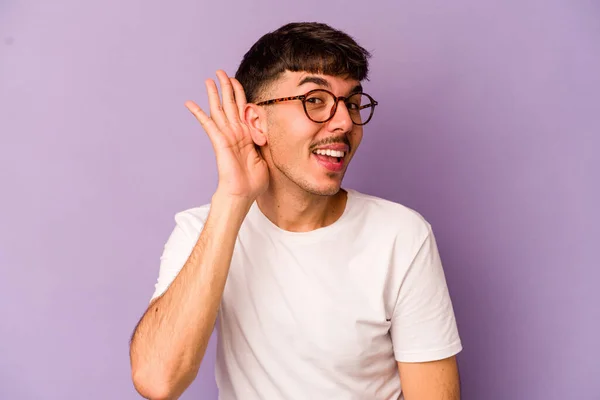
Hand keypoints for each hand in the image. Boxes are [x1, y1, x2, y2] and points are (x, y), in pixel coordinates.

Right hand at [185, 70, 268, 201]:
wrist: (242, 194)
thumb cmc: (253, 182)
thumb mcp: (265, 157)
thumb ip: (264, 142)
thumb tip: (268, 133)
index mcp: (246, 135)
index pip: (241, 109)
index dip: (239, 94)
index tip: (235, 80)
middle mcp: (235, 133)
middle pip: (229, 104)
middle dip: (225, 87)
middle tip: (220, 72)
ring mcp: (226, 136)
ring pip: (219, 109)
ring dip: (214, 93)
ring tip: (208, 79)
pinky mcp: (219, 142)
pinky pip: (207, 124)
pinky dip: (198, 113)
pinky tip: (189, 102)